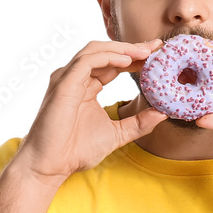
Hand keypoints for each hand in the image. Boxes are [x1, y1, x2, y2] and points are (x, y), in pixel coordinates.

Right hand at [14, 39, 166, 182]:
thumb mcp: (117, 134)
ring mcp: (67, 79)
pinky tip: (127, 61)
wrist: (50, 165)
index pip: (112, 64)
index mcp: (86, 87)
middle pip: (105, 52)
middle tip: (156, 47)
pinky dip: (108, 57)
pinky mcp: (63, 84)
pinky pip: (87, 61)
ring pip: (95, 50)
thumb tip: (163, 114)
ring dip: (122, 49)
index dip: (135, 57)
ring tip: (145, 53)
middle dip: (132, 47)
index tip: (157, 56)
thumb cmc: (75, 151)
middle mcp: (75, 78)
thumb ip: (138, 123)